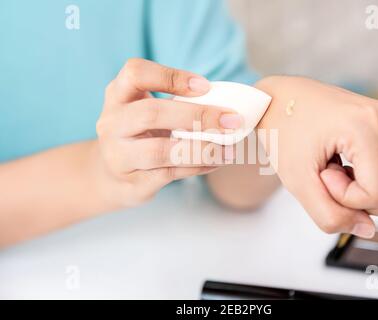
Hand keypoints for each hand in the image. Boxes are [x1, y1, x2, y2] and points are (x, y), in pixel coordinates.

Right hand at [95, 58, 240, 206]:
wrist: (111, 176)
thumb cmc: (139, 135)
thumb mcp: (145, 111)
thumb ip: (175, 105)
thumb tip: (226, 108)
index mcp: (117, 96)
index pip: (135, 73)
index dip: (171, 76)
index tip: (206, 86)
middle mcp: (111, 124)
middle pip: (150, 113)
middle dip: (197, 116)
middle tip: (231, 120)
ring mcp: (118, 156)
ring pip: (160, 150)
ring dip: (201, 148)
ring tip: (228, 149)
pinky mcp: (131, 183)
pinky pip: (168, 174)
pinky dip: (196, 167)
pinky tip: (215, 162)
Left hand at [256, 76, 377, 237]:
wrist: (279, 99)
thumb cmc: (282, 131)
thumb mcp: (297, 181)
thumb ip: (330, 215)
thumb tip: (367, 229)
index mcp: (368, 128)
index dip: (345, 198)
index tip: (320, 174)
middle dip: (350, 193)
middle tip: (323, 168)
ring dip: (354, 184)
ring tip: (329, 160)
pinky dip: (360, 173)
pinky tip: (338, 156)